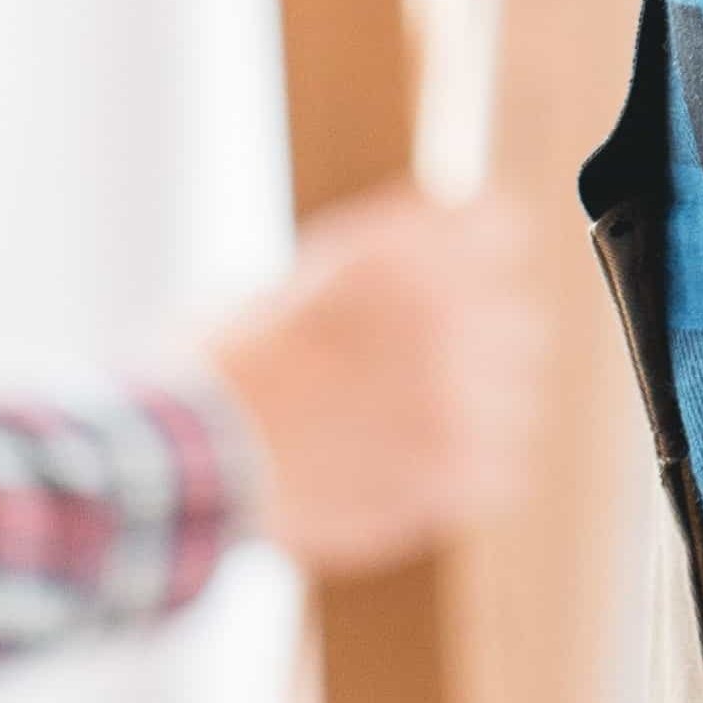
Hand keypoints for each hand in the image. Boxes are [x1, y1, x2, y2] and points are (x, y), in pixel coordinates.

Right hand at [200, 184, 565, 577]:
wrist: (182, 465)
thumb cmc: (221, 368)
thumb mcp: (300, 278)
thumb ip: (384, 267)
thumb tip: (441, 260)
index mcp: (408, 251)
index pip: (501, 227)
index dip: (471, 257)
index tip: (449, 286)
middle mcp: (450, 314)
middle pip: (520, 316)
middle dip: (476, 341)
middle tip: (411, 372)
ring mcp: (462, 396)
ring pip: (518, 395)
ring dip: (475, 411)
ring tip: (399, 429)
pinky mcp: (459, 474)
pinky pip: (503, 467)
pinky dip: (463, 475)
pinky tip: (405, 472)